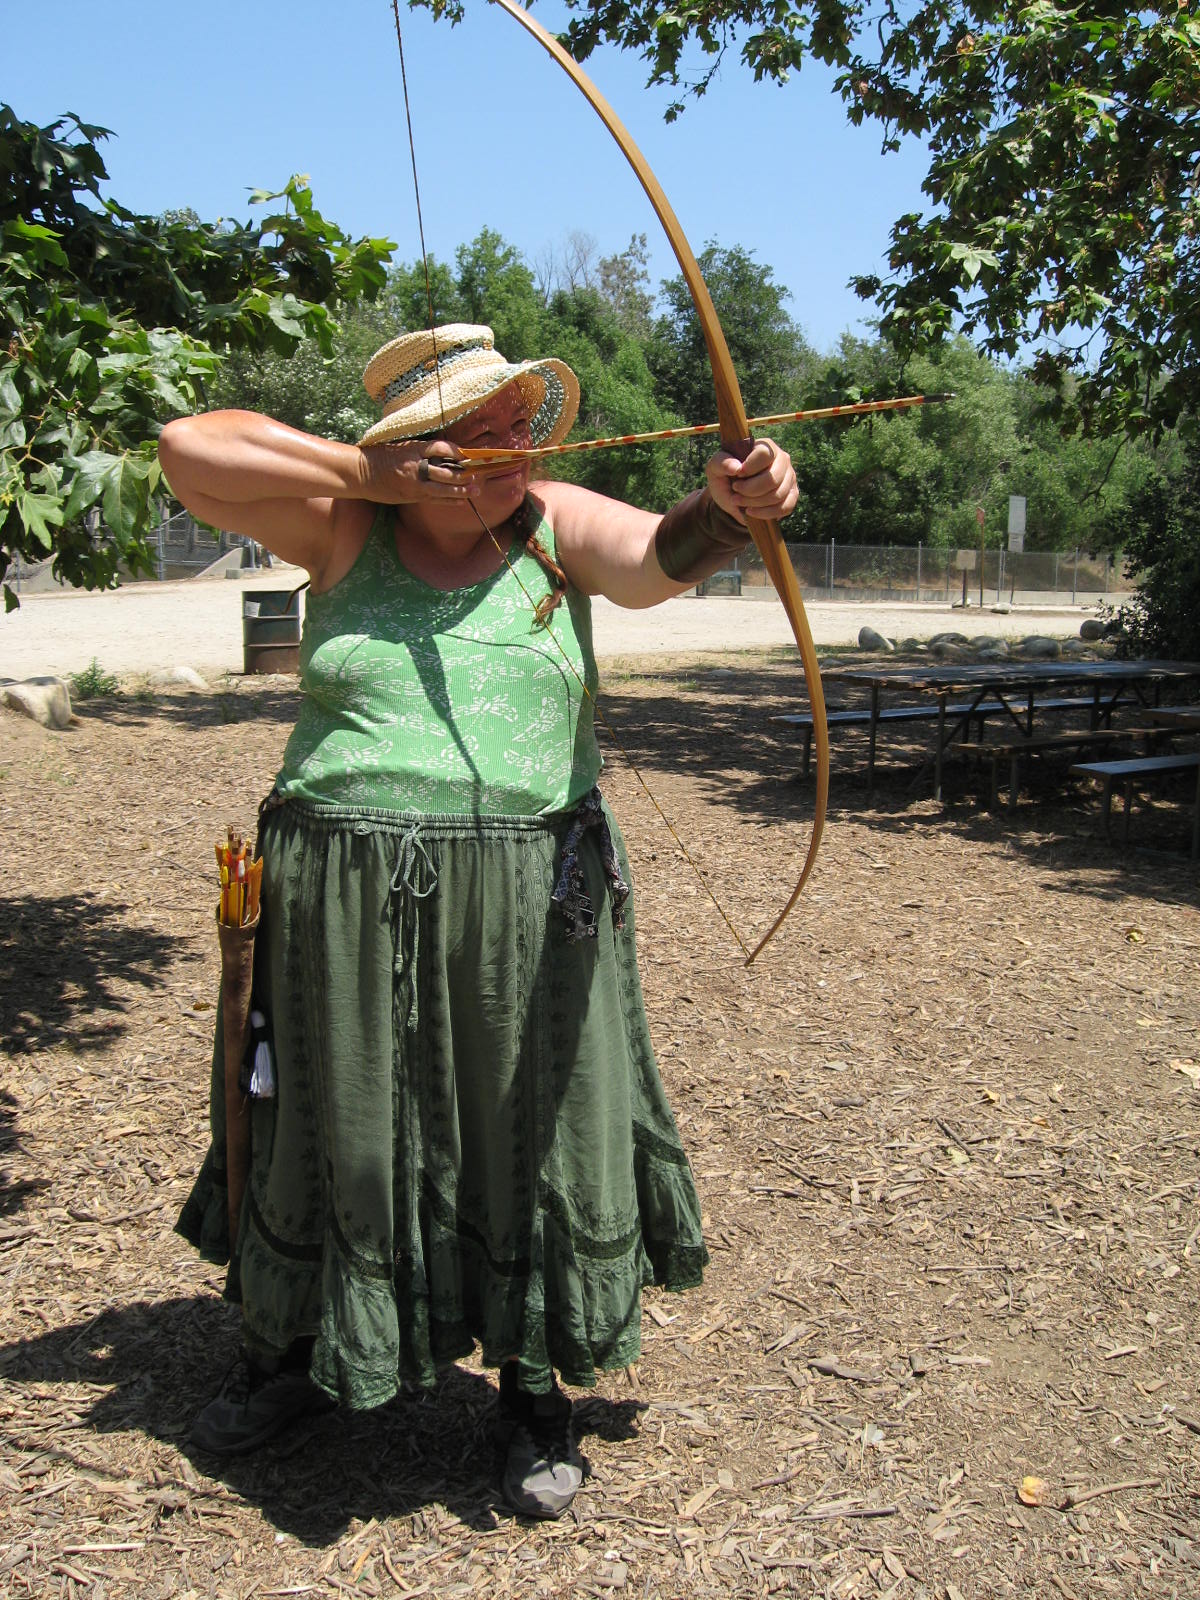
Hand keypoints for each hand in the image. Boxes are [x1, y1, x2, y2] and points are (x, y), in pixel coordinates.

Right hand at [358, 439, 480, 504]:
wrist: (360, 473)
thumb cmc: (379, 456)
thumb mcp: (400, 446)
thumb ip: (419, 450)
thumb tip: (441, 453)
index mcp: (413, 449)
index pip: (441, 448)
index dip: (457, 452)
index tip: (467, 455)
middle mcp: (415, 465)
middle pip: (446, 470)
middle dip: (464, 474)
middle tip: (476, 474)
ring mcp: (413, 482)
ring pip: (443, 488)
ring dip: (461, 490)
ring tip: (475, 490)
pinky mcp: (410, 495)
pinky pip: (433, 499)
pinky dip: (448, 500)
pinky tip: (460, 501)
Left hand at [705, 439, 797, 525]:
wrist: (732, 496)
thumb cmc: (725, 477)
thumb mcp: (715, 467)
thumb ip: (721, 462)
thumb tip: (736, 467)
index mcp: (765, 447)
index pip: (765, 454)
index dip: (749, 468)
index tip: (737, 476)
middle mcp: (782, 459)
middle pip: (772, 478)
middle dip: (749, 490)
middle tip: (735, 492)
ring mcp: (789, 477)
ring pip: (777, 495)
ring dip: (754, 503)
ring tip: (739, 501)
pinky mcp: (792, 495)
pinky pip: (785, 508)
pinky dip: (765, 513)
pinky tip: (751, 512)